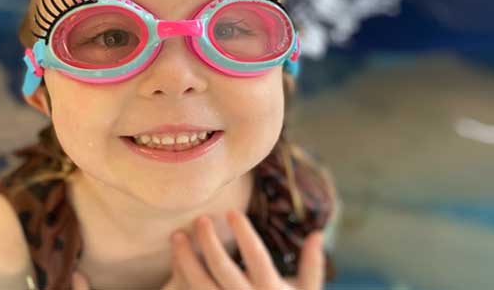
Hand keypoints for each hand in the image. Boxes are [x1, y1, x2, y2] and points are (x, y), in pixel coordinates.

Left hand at [171, 210, 324, 289]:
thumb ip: (312, 265)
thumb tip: (318, 233)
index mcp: (271, 289)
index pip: (255, 255)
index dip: (243, 232)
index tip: (232, 210)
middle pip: (222, 268)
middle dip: (208, 242)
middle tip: (200, 219)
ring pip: (200, 284)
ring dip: (184, 259)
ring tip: (176, 236)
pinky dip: (180, 278)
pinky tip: (175, 259)